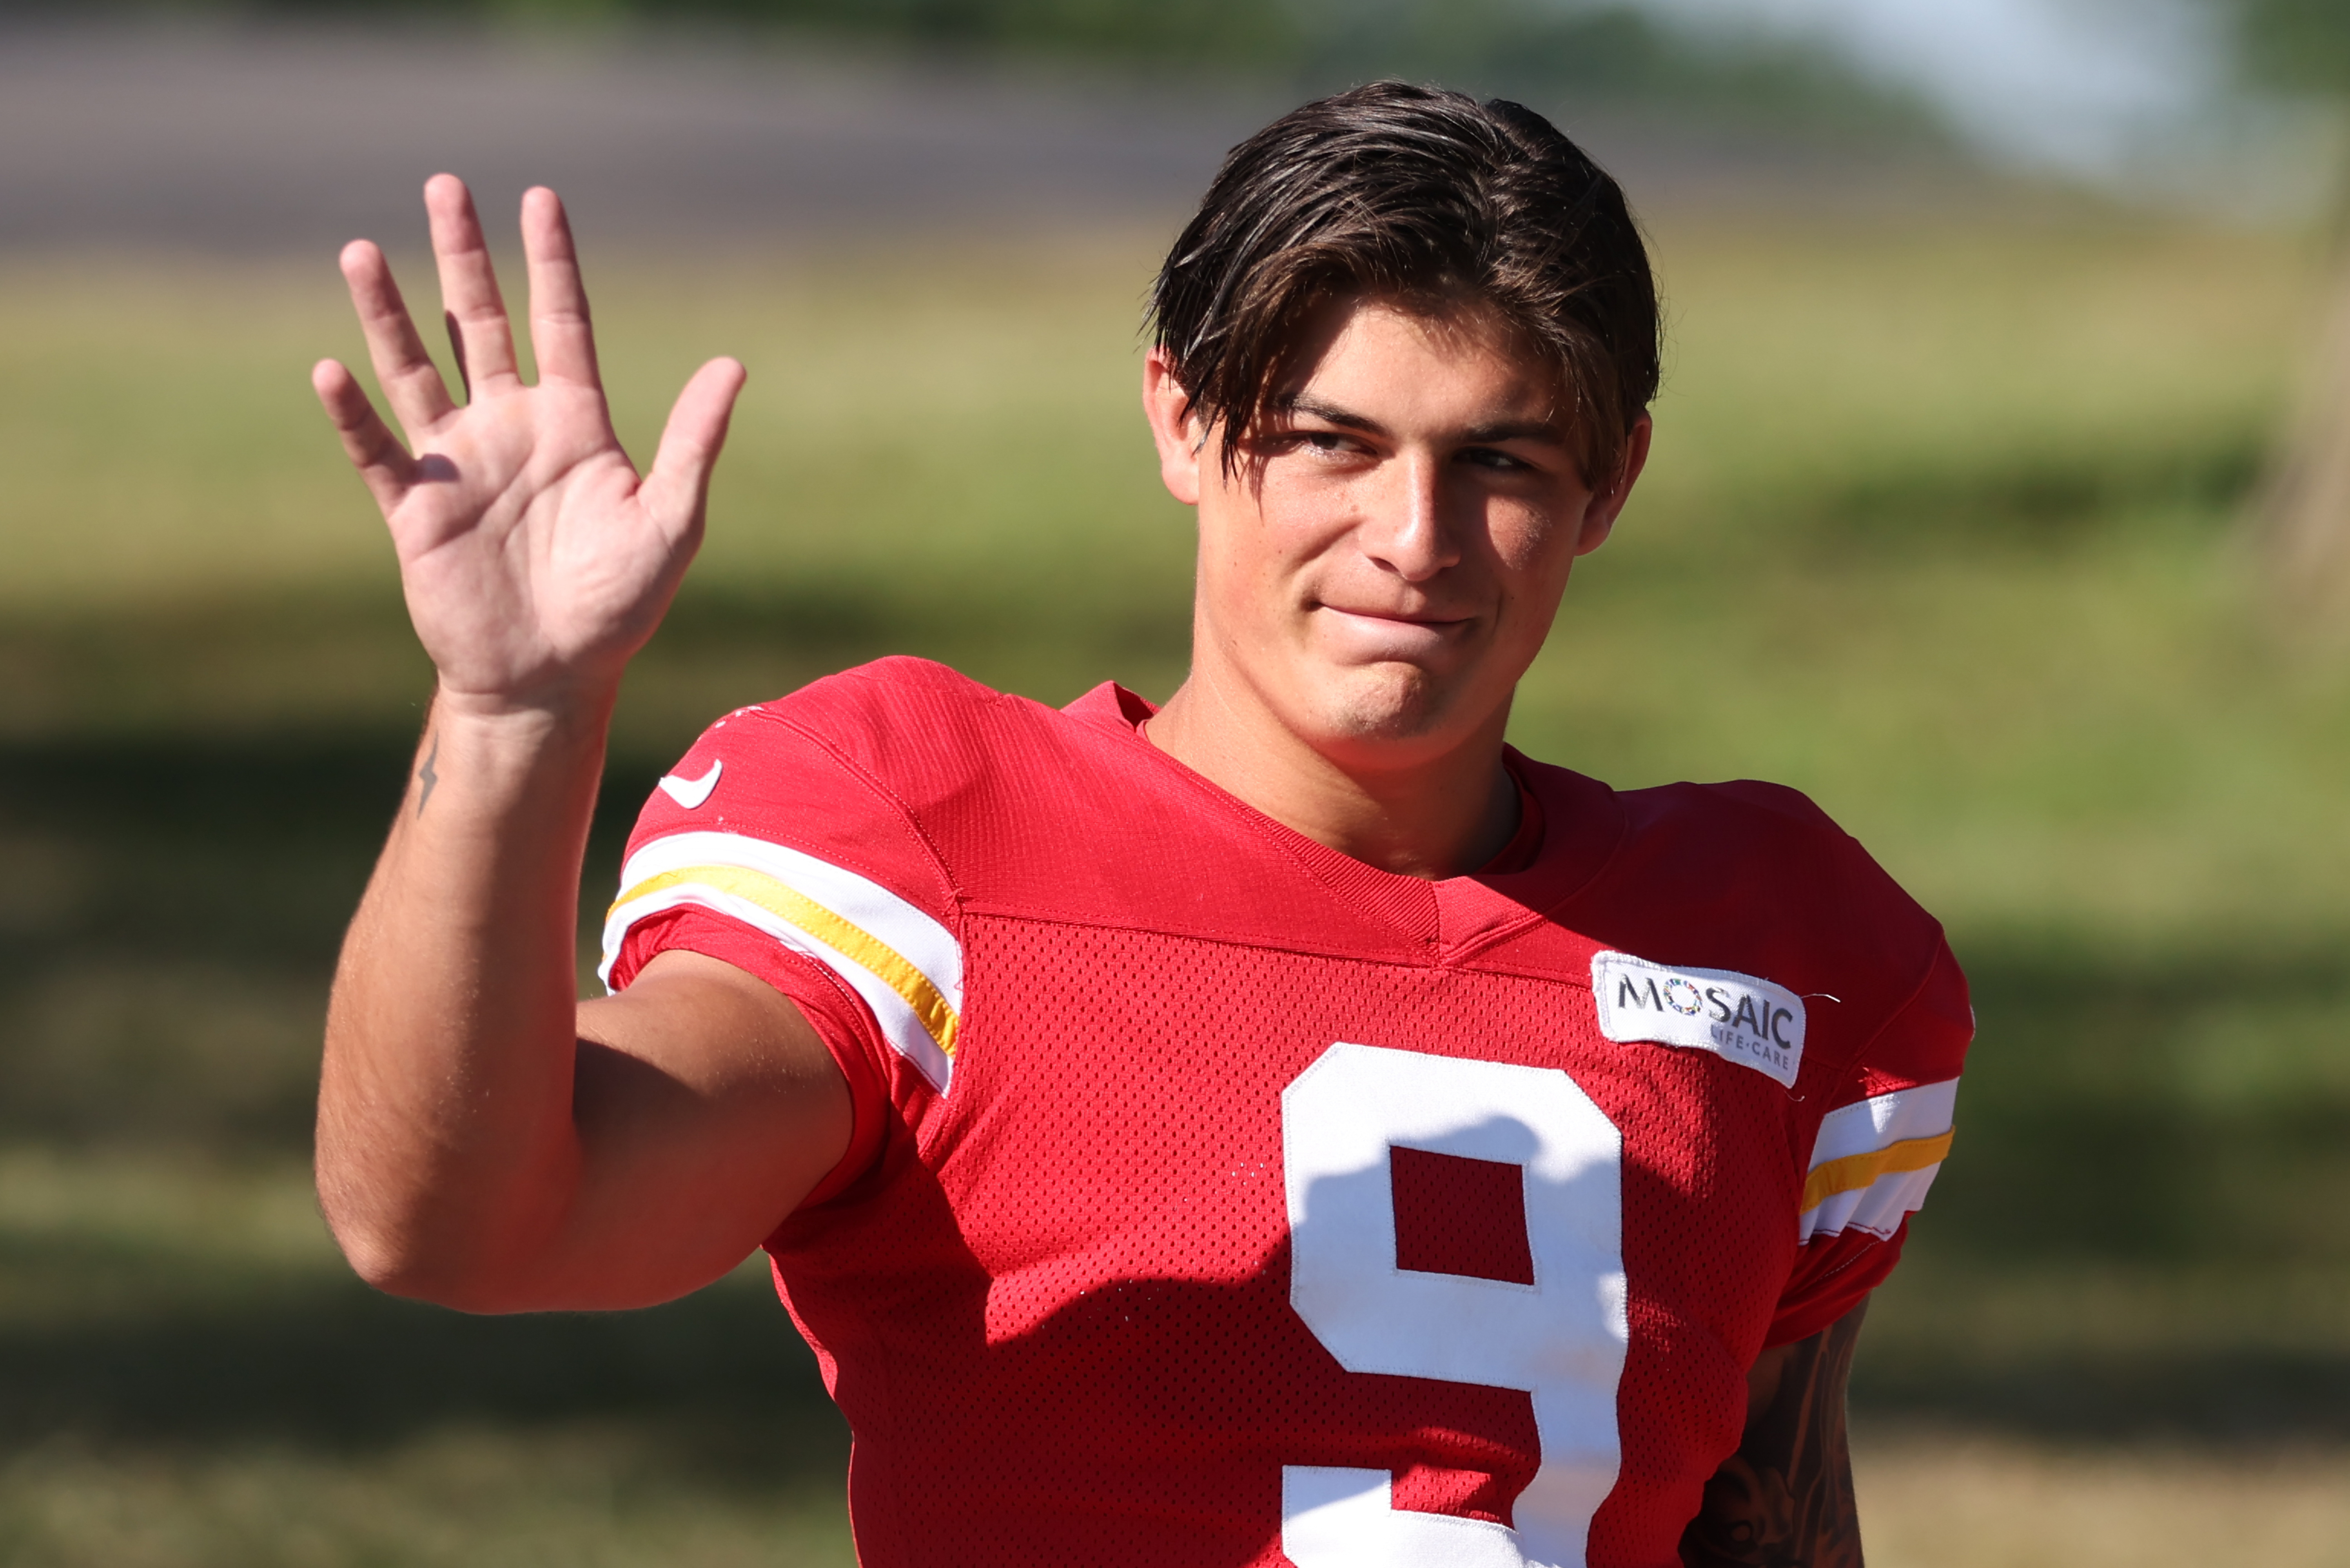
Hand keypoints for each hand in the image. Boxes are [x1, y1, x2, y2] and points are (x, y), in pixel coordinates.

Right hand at [313, 175, 745, 716]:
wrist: (554, 675)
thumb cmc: (619, 605)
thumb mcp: (671, 521)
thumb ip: (694, 443)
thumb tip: (733, 366)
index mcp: (574, 424)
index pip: (562, 322)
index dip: (551, 263)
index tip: (541, 199)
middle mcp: (511, 428)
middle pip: (481, 322)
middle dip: (464, 256)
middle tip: (445, 184)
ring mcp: (458, 462)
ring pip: (417, 367)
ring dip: (390, 311)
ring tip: (365, 250)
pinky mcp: (414, 506)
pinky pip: (376, 448)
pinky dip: (353, 412)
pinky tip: (332, 369)